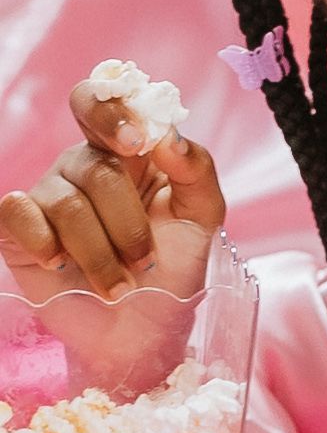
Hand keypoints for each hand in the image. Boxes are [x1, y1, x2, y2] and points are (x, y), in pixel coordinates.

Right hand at [0, 78, 225, 307]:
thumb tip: (167, 135)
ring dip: (100, 255)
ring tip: (119, 286)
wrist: (143, 330)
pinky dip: (43, 242)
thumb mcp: (201, 219)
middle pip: (96, 168)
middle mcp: (83, 165)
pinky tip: (60, 265)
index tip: (136, 143)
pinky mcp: (18, 226)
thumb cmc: (173, 268)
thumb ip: (196, 170)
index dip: (112, 114)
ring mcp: (48, 194)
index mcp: (127, 152)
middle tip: (145, 261)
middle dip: (127, 225)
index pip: (104, 102)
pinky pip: (16, 213)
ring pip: (66, 204)